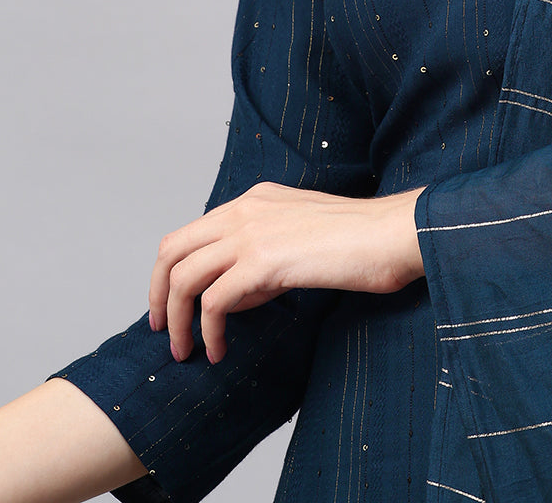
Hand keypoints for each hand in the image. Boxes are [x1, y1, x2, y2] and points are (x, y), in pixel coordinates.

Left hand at [147, 183, 423, 364]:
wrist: (392, 233)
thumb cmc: (362, 240)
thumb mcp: (302, 235)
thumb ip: (266, 252)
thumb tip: (237, 293)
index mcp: (254, 199)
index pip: (190, 232)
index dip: (171, 272)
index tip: (172, 307)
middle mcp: (245, 209)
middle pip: (172, 250)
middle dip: (158, 295)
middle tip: (163, 332)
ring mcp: (252, 232)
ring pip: (184, 278)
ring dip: (178, 321)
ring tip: (188, 351)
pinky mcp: (264, 260)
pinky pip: (214, 302)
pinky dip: (209, 332)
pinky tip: (221, 351)